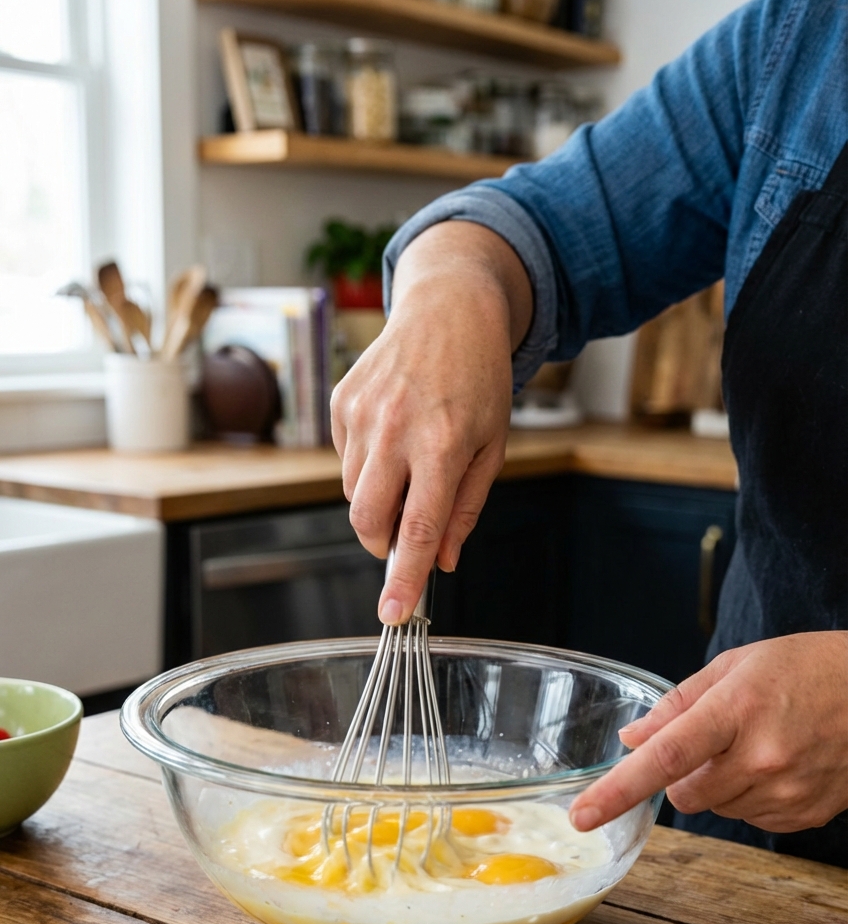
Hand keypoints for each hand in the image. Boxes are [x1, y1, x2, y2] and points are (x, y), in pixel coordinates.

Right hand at [330, 221, 531, 623]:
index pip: (419, 530)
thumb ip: (467, 509)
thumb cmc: (479, 380)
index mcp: (444, 446)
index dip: (406, 578)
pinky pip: (345, 459)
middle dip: (382, 545)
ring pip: (353, 493)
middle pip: (368, 520)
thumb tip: (445, 561)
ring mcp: (363, 414)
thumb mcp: (493, 447)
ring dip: (378, 498)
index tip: (393, 614)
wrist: (449, 308)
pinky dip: (366, 464)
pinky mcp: (341, 401)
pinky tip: (393, 432)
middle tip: (405, 535)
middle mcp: (397, 430)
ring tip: (411, 461)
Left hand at [569, 632, 847, 834]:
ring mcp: (787, 790)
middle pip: (683, 794)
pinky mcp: (805, 814)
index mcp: (738, 709)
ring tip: (758, 745)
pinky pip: (750, 819)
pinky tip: (779, 764)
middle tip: (714, 741)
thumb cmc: (807, 668)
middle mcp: (762, 756)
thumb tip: (631, 740)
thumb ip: (677, 705)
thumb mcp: (737, 666)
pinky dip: (750, 797)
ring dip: (719, 784)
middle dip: (682, 775)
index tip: (581, 815)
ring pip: (716, 808)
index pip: (665, 758)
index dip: (617, 790)